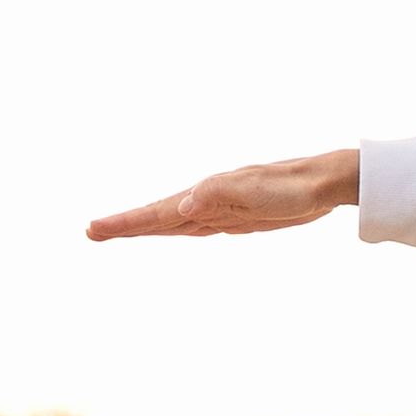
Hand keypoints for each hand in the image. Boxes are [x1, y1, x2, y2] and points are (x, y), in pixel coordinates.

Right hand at [86, 149, 362, 242]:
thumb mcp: (255, 191)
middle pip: (158, 217)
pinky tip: (177, 230)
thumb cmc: (292, 186)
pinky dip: (179, 230)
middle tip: (91, 232)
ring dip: (147, 228)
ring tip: (118, 232)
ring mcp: (222, 210)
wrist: (324, 183)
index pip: (157, 213)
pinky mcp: (240, 219)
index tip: (95, 229)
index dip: (126, 223)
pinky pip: (199, 227)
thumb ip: (217, 196)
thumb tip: (181, 208)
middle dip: (125, 226)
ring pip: (175, 223)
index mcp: (206, 195)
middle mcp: (208, 201)